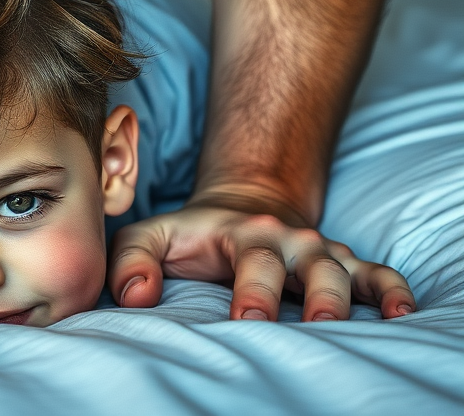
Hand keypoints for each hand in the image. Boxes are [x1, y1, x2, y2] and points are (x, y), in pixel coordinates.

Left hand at [108, 199, 414, 321]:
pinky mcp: (343, 264)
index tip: (247, 319)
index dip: (253, 290)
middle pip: (307, 264)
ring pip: (345, 271)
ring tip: (354, 326)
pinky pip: (377, 274)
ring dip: (352, 298)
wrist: (238, 208)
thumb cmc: (190, 235)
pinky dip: (393, 290)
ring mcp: (318, 251)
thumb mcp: (152, 235)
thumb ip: (132, 259)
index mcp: (242, 233)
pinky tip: (402, 314)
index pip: (252, 259)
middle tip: (313, 326)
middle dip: (311, 296)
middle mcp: (286, 240)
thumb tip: (134, 298)